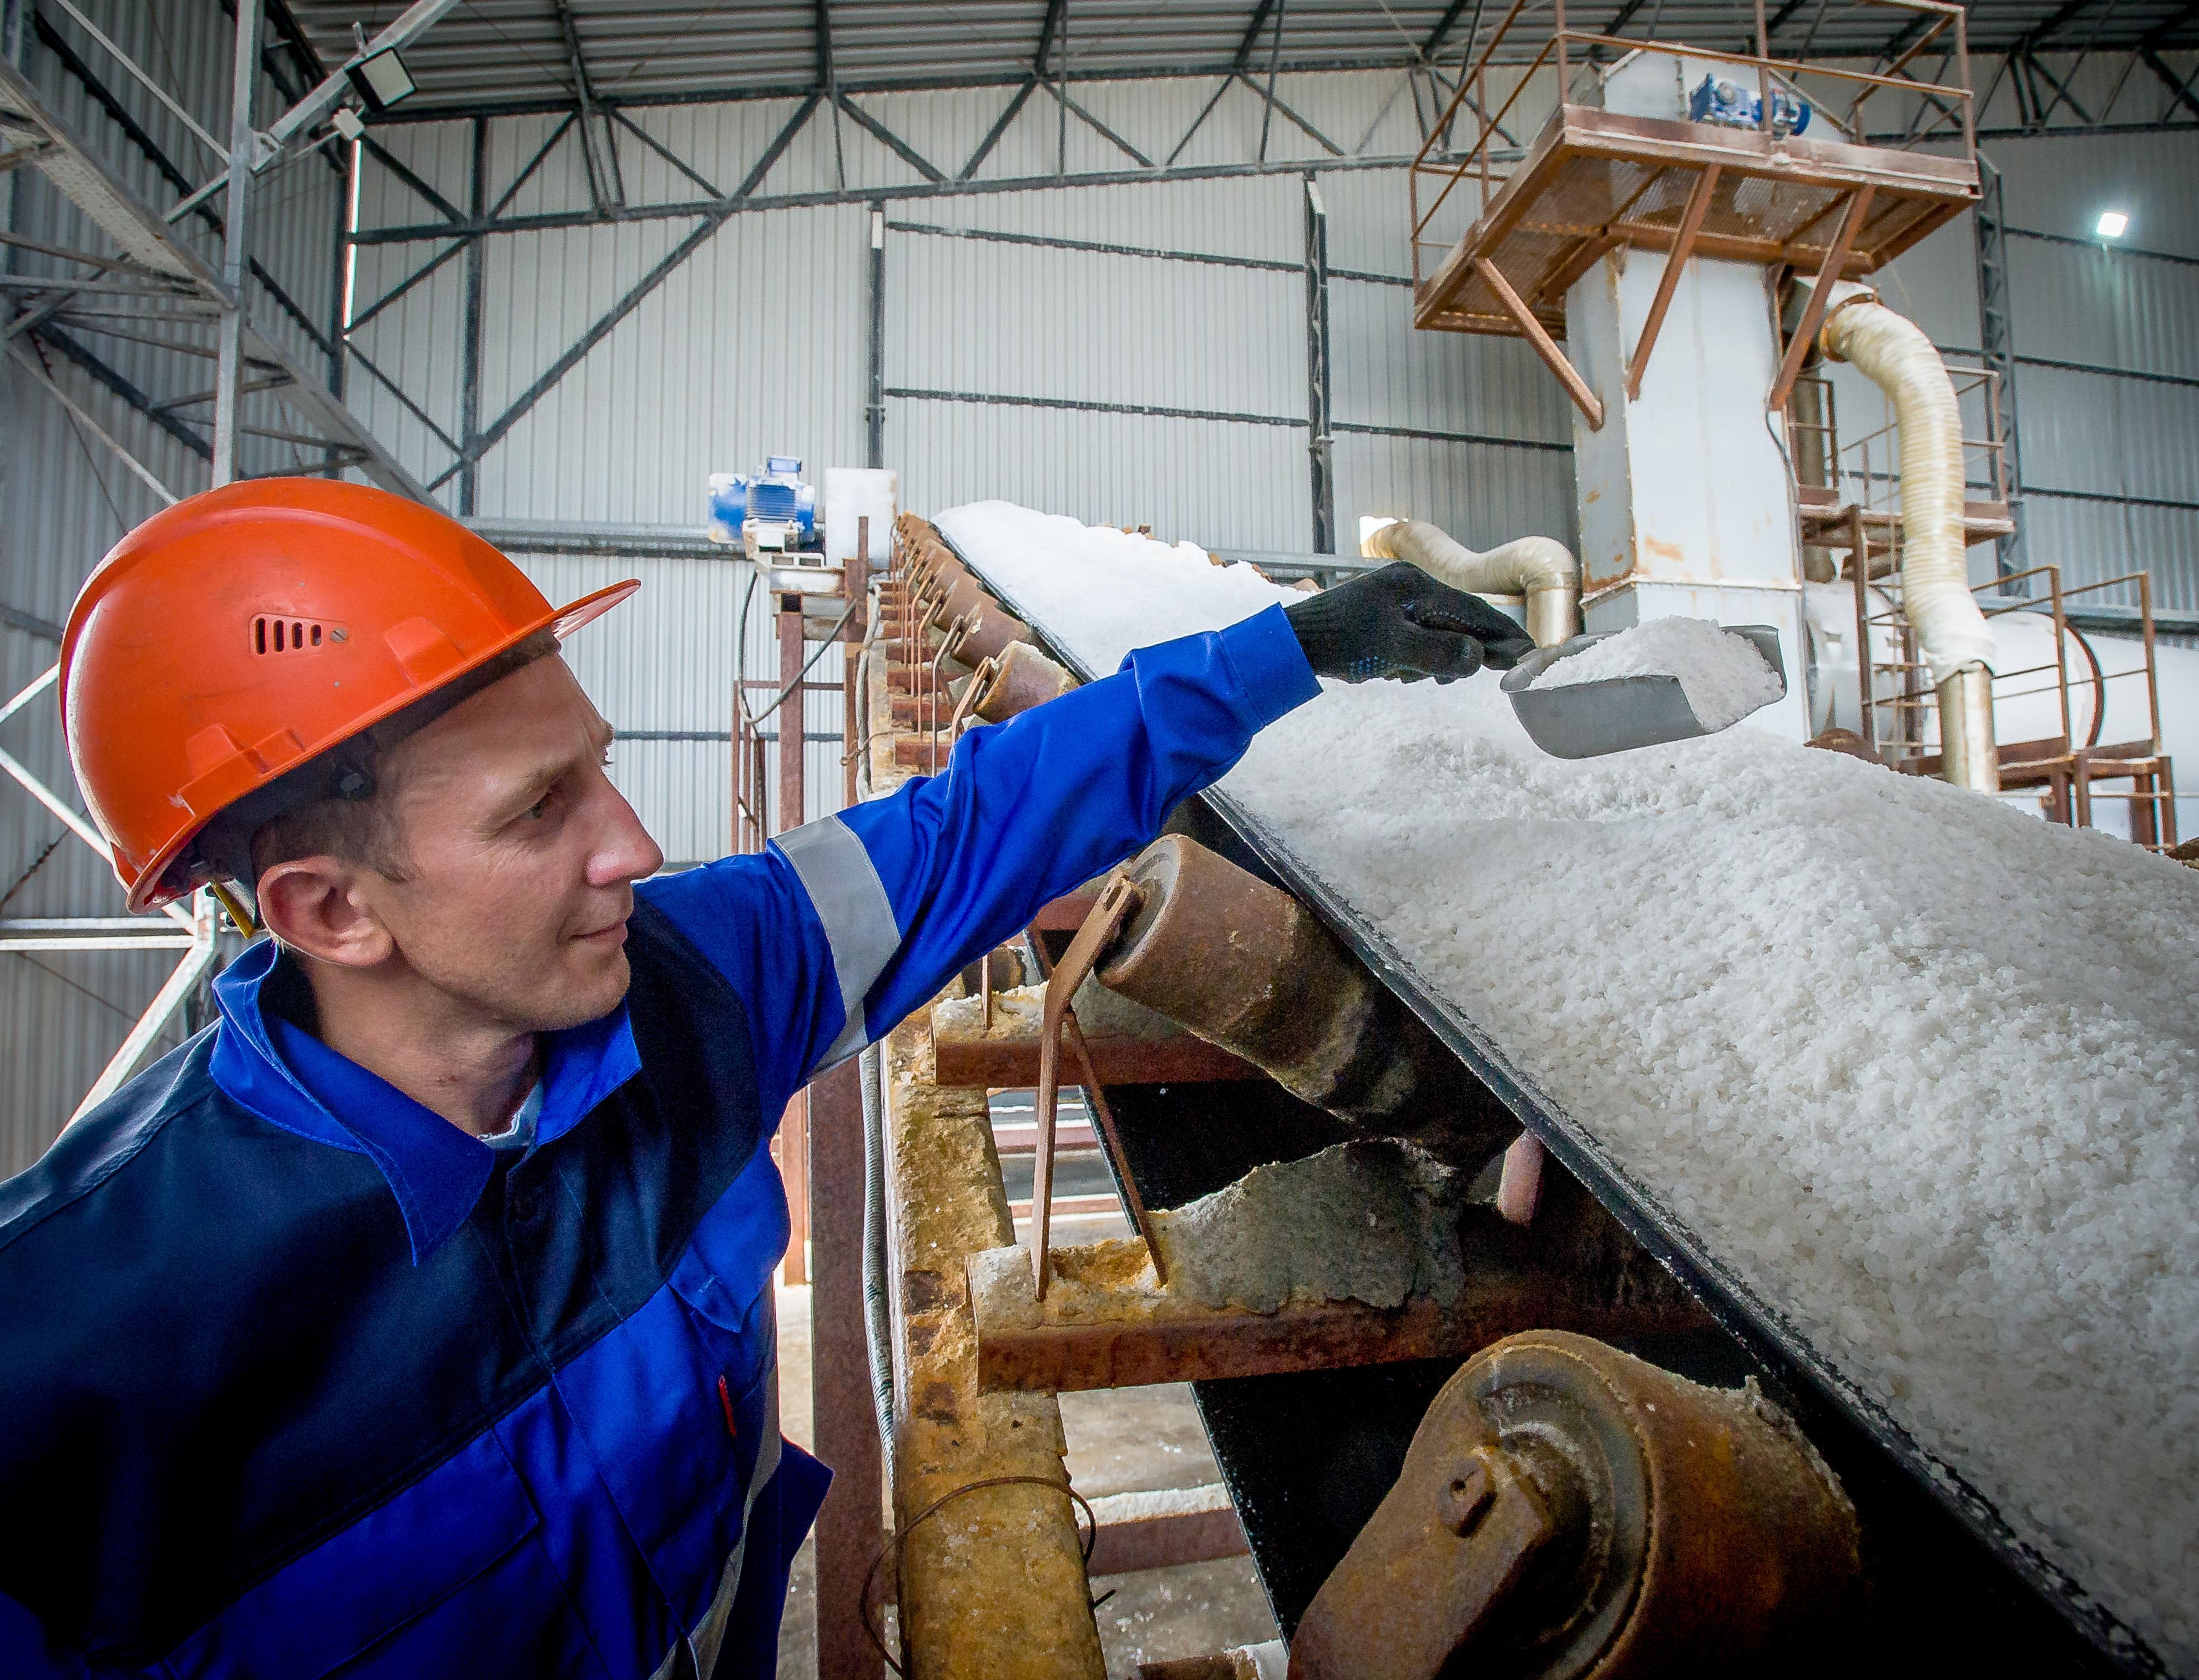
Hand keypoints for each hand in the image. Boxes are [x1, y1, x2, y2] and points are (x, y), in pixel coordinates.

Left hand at [1284, 561, 1538, 683]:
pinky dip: (1410, 660)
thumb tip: (1478, 656)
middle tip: (1442, 678)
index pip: (1474, 611)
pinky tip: (1389, 670)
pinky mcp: (1383, 617)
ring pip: (1437, 636)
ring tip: (1398, 672)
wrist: (1291, 643)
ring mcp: (1396, 601)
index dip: (1503, 635)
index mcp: (1417, 586)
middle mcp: (1410, 587)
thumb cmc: (1339, 643)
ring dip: (1428, 662)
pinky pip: (1416, 640)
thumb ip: (1440, 653)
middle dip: (1456, 654)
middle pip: (1459, 623)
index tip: (1530, 655)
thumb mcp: (1394, 651)